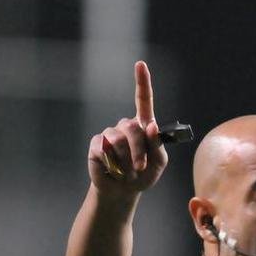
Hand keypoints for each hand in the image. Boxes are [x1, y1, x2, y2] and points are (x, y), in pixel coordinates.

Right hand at [87, 61, 168, 194]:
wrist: (123, 191)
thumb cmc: (144, 174)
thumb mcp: (159, 163)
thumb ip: (158, 145)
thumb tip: (151, 125)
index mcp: (144, 126)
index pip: (143, 100)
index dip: (142, 82)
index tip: (140, 65)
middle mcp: (126, 126)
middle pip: (132, 128)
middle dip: (139, 151)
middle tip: (140, 169)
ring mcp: (110, 134)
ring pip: (119, 141)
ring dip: (126, 161)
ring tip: (128, 173)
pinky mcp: (96, 145)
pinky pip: (104, 150)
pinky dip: (113, 164)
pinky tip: (114, 170)